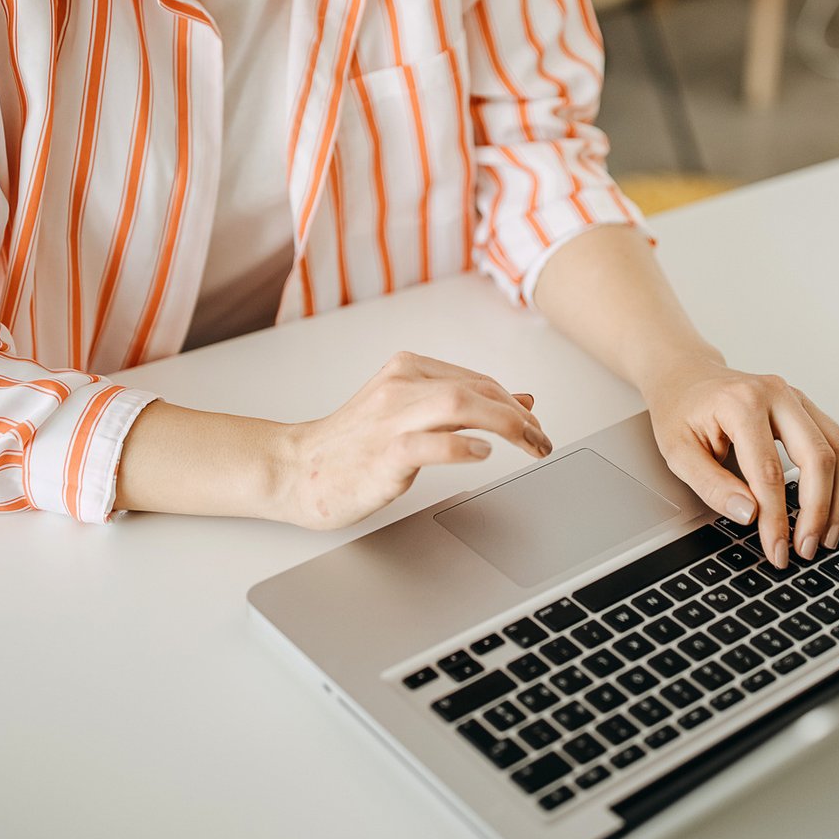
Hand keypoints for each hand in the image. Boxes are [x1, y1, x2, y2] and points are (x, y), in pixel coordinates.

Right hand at [272, 351, 550, 529]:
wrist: (296, 469)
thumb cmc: (353, 446)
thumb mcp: (411, 415)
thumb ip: (462, 405)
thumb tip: (519, 400)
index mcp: (407, 370)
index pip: (476, 379)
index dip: (513, 402)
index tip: (535, 425)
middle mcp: (400, 386)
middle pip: (475, 389)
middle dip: (518, 415)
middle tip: (542, 440)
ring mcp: (390, 419)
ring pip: (459, 405)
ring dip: (505, 424)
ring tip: (529, 444)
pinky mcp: (382, 454)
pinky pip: (430, 443)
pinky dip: (462, 447)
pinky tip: (482, 454)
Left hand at [640, 359, 838, 568]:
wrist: (686, 376)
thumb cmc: (680, 409)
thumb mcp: (678, 451)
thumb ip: (712, 484)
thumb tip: (749, 515)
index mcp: (742, 404)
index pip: (769, 473)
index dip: (777, 519)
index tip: (779, 550)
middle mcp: (777, 395)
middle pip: (818, 457)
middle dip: (818, 511)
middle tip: (807, 548)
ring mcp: (797, 399)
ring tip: (828, 535)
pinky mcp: (807, 408)